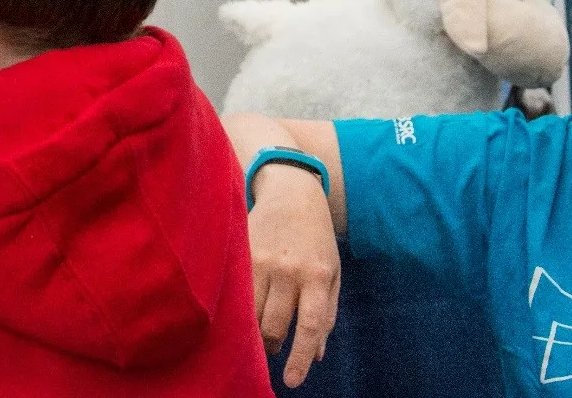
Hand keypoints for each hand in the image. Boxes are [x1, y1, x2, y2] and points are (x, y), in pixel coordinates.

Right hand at [249, 163, 341, 388]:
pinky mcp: (244, 253)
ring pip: (252, 313)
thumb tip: (318, 355)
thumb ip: (327, 312)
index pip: (310, 326)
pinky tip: (243, 312)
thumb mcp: (333, 271)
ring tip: (260, 331)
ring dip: (255, 332)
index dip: (300, 357)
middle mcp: (291, 269)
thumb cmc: (316, 239)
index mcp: (318, 275)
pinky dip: (239, 310)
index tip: (291, 381)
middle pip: (275, 325)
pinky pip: (237, 294)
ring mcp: (264, 260)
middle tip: (274, 348)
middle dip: (274, 346)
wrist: (292, 193)